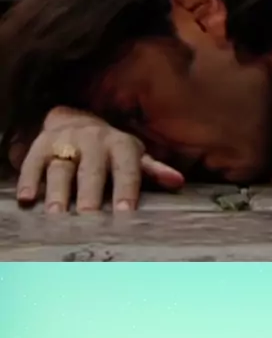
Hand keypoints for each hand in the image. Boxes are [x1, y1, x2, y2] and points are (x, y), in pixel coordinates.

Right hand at [13, 106, 184, 212]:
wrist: (75, 120)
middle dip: (90, 192)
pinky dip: (29, 179)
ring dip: (58, 190)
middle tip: (88, 216)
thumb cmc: (110, 150)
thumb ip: (153, 170)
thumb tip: (178, 181)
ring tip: (56, 214)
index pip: (126, 168)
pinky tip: (27, 198)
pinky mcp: (41, 145)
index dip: (126, 189)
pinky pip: (33, 162)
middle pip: (92, 169)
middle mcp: (93, 141)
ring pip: (61, 166)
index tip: (126, 213)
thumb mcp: (133, 156)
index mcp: (121, 145)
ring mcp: (66, 142)